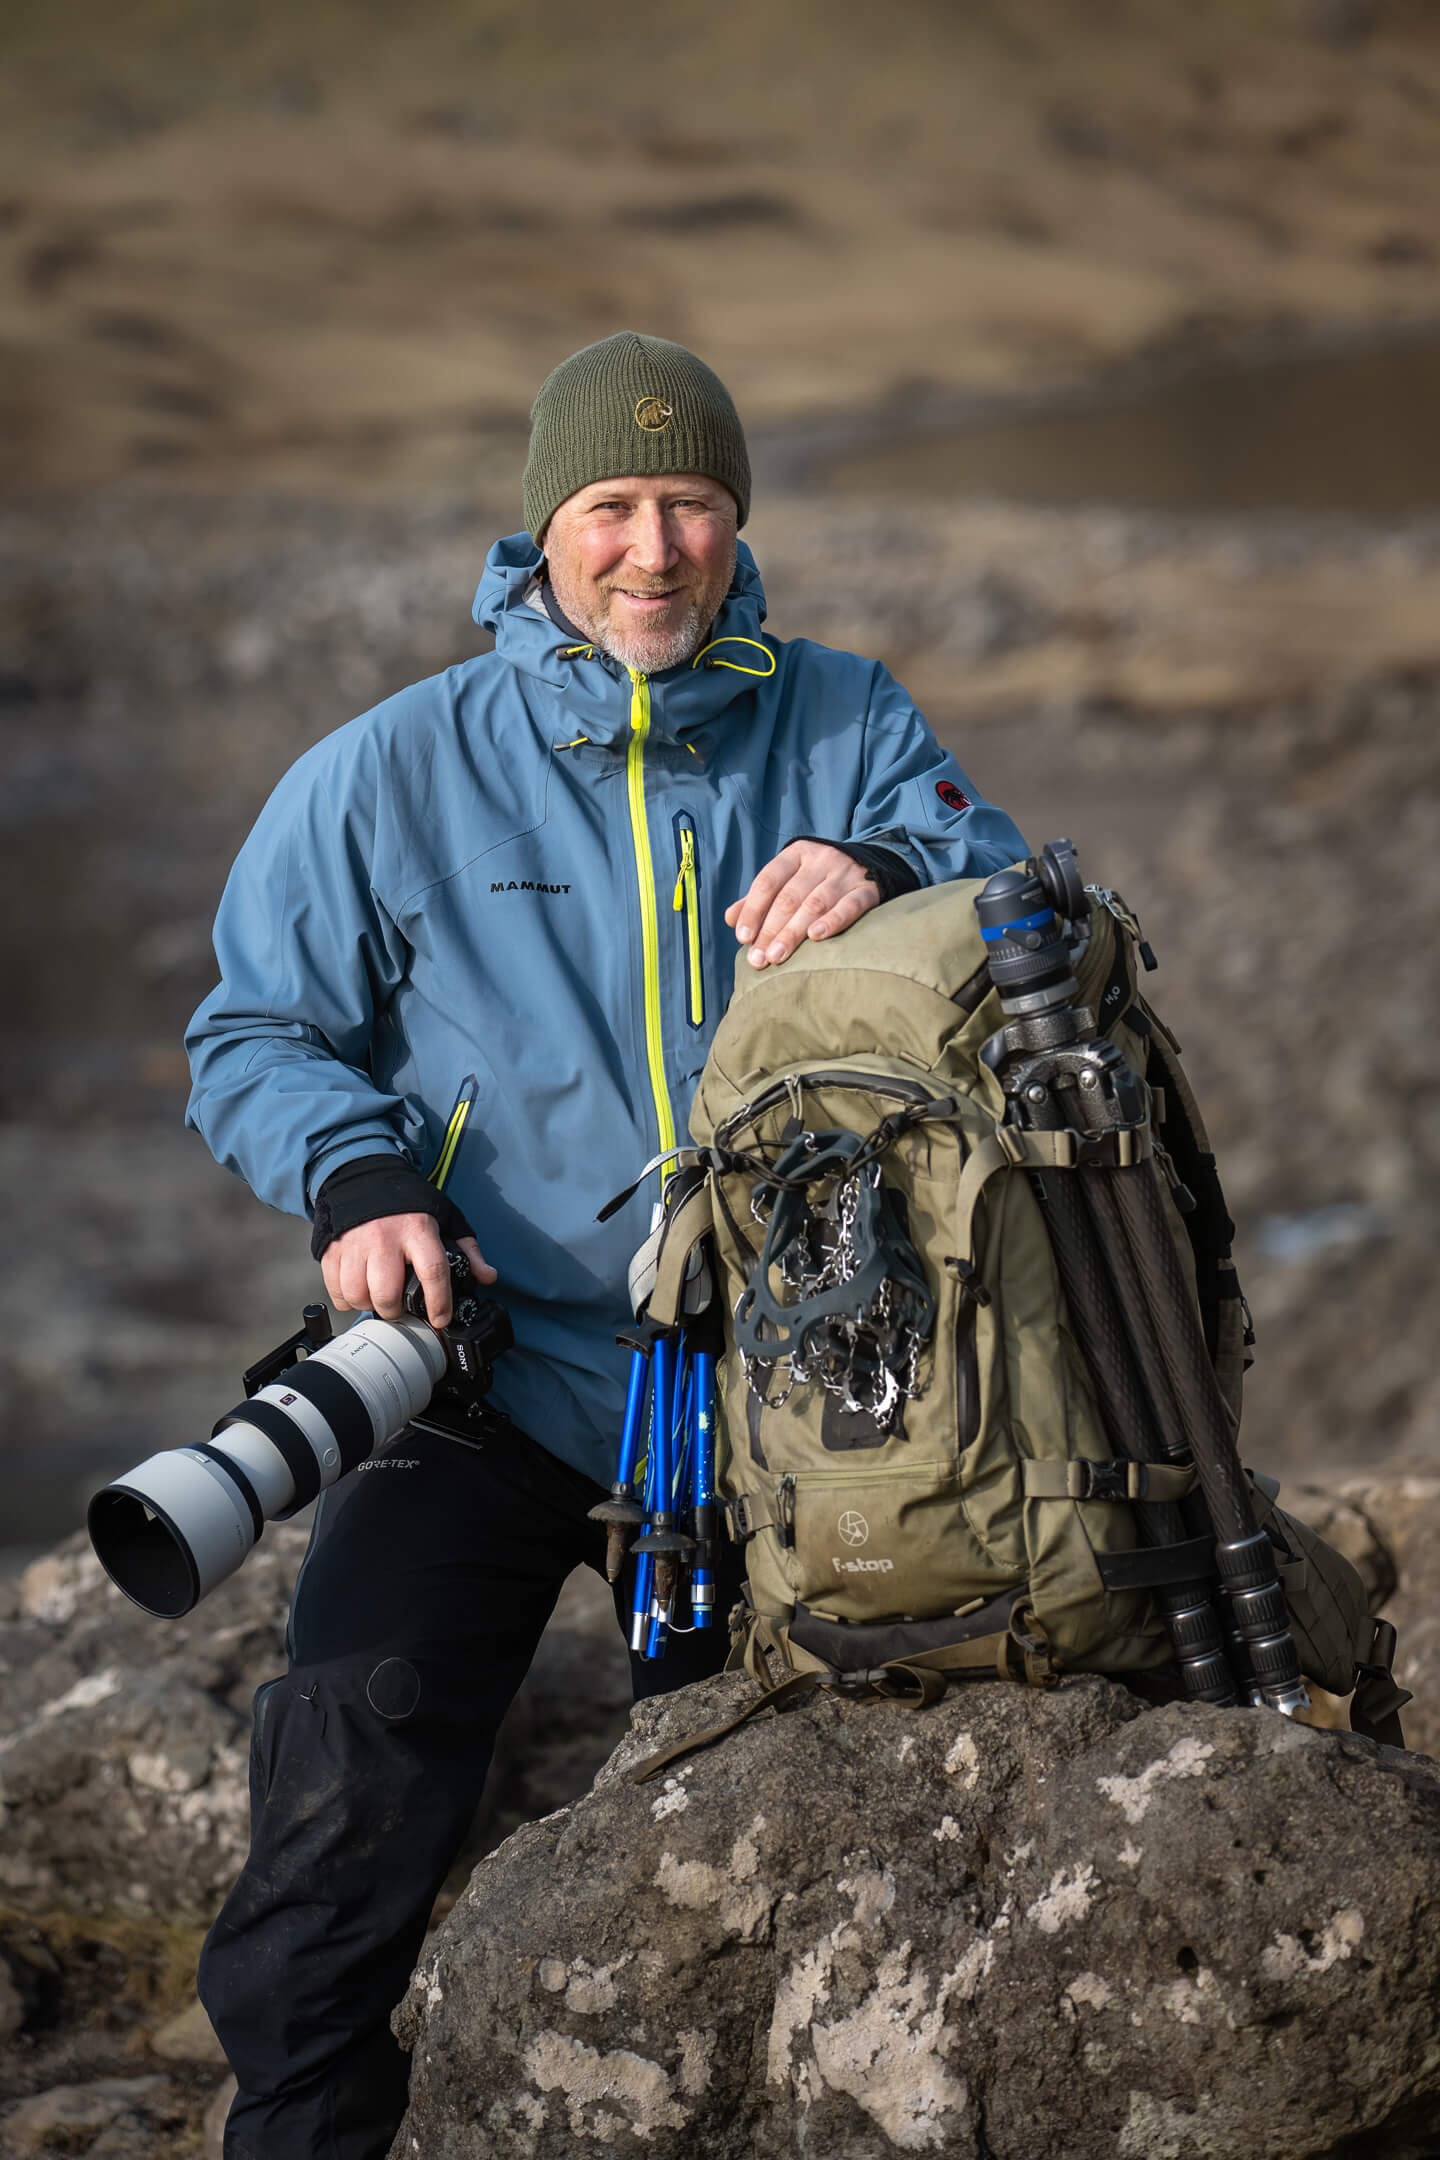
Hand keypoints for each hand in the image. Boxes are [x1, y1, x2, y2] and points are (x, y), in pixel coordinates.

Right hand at [321, 1214, 496, 1329]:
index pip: (432, 1272)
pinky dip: (347, 1300)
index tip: (440, 1319)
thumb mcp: (444, 1218)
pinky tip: (358, 1292)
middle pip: (387, 1294)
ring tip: (377, 1298)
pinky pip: (336, 1291)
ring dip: (369, 1306)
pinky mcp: (332, 1250)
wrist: (364, 1177)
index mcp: (417, 1230)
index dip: (439, 1302)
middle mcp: (384, 1239)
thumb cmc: (407, 1204)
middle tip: (400, 1308)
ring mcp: (354, 1245)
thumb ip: (467, 1250)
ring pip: (358, 1295)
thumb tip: (487, 1276)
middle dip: (395, 1311)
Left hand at [725, 841, 879, 969]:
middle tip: (757, 959)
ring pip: (815, 904)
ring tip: (776, 957)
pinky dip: (833, 921)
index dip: (753, 909)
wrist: (868, 863)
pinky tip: (816, 936)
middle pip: (789, 897)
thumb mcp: (790, 878)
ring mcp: (845, 874)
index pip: (768, 881)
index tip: (742, 937)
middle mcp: (820, 860)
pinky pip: (850, 906)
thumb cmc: (818, 878)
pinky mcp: (868, 889)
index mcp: (796, 854)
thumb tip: (731, 919)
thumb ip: (761, 898)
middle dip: (770, 930)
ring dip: (793, 932)